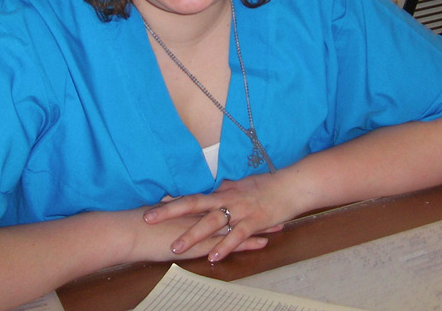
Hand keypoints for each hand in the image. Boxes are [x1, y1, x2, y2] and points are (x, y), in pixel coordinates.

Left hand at [142, 174, 290, 262]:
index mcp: (223, 192)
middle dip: (170, 212)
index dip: (173, 200)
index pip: (193, 195)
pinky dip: (224, 246)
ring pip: (212, 222)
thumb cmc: (268, 185)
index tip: (153, 204)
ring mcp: (241, 210)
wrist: (293, 185)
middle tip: (149, 219)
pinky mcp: (255, 221)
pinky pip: (237, 235)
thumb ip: (226, 189)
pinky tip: (213, 257)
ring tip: (175, 247)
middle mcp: (227, 199)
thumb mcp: (242, 186)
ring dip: (193, 235)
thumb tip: (213, 190)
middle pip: (193, 204)